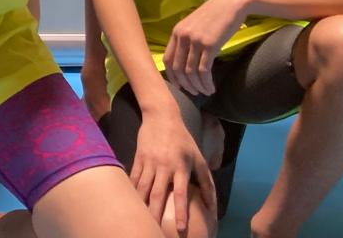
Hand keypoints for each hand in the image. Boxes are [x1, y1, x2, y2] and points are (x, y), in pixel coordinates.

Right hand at [130, 109, 216, 232]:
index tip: (180, 229)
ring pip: (143, 188)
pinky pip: (134, 178)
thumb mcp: (198, 158)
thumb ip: (206, 182)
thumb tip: (212, 206)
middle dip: (155, 214)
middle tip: (155, 230)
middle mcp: (164, 166)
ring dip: (141, 205)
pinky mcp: (138, 158)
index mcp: (180, 167)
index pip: (180, 193)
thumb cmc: (183, 139)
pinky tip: (130, 203)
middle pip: (157, 194)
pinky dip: (132, 191)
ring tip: (141, 220)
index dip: (180, 212)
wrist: (161, 115)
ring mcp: (149, 162)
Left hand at [163, 0, 248, 95]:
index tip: (180, 86)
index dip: (172, 76)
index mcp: (177, 32)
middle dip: (185, 85)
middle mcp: (183, 36)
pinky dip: (206, 83)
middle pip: (178, 68)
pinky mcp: (210, 45)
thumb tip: (185, 59)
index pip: (167, 59)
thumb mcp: (194, 25)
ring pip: (191, 72)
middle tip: (194, 93)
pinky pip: (204, 70)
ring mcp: (195, 41)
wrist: (231, 3)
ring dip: (198, 86)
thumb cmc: (215, 15)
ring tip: (205, 92)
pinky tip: (211, 88)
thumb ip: (187, 39)